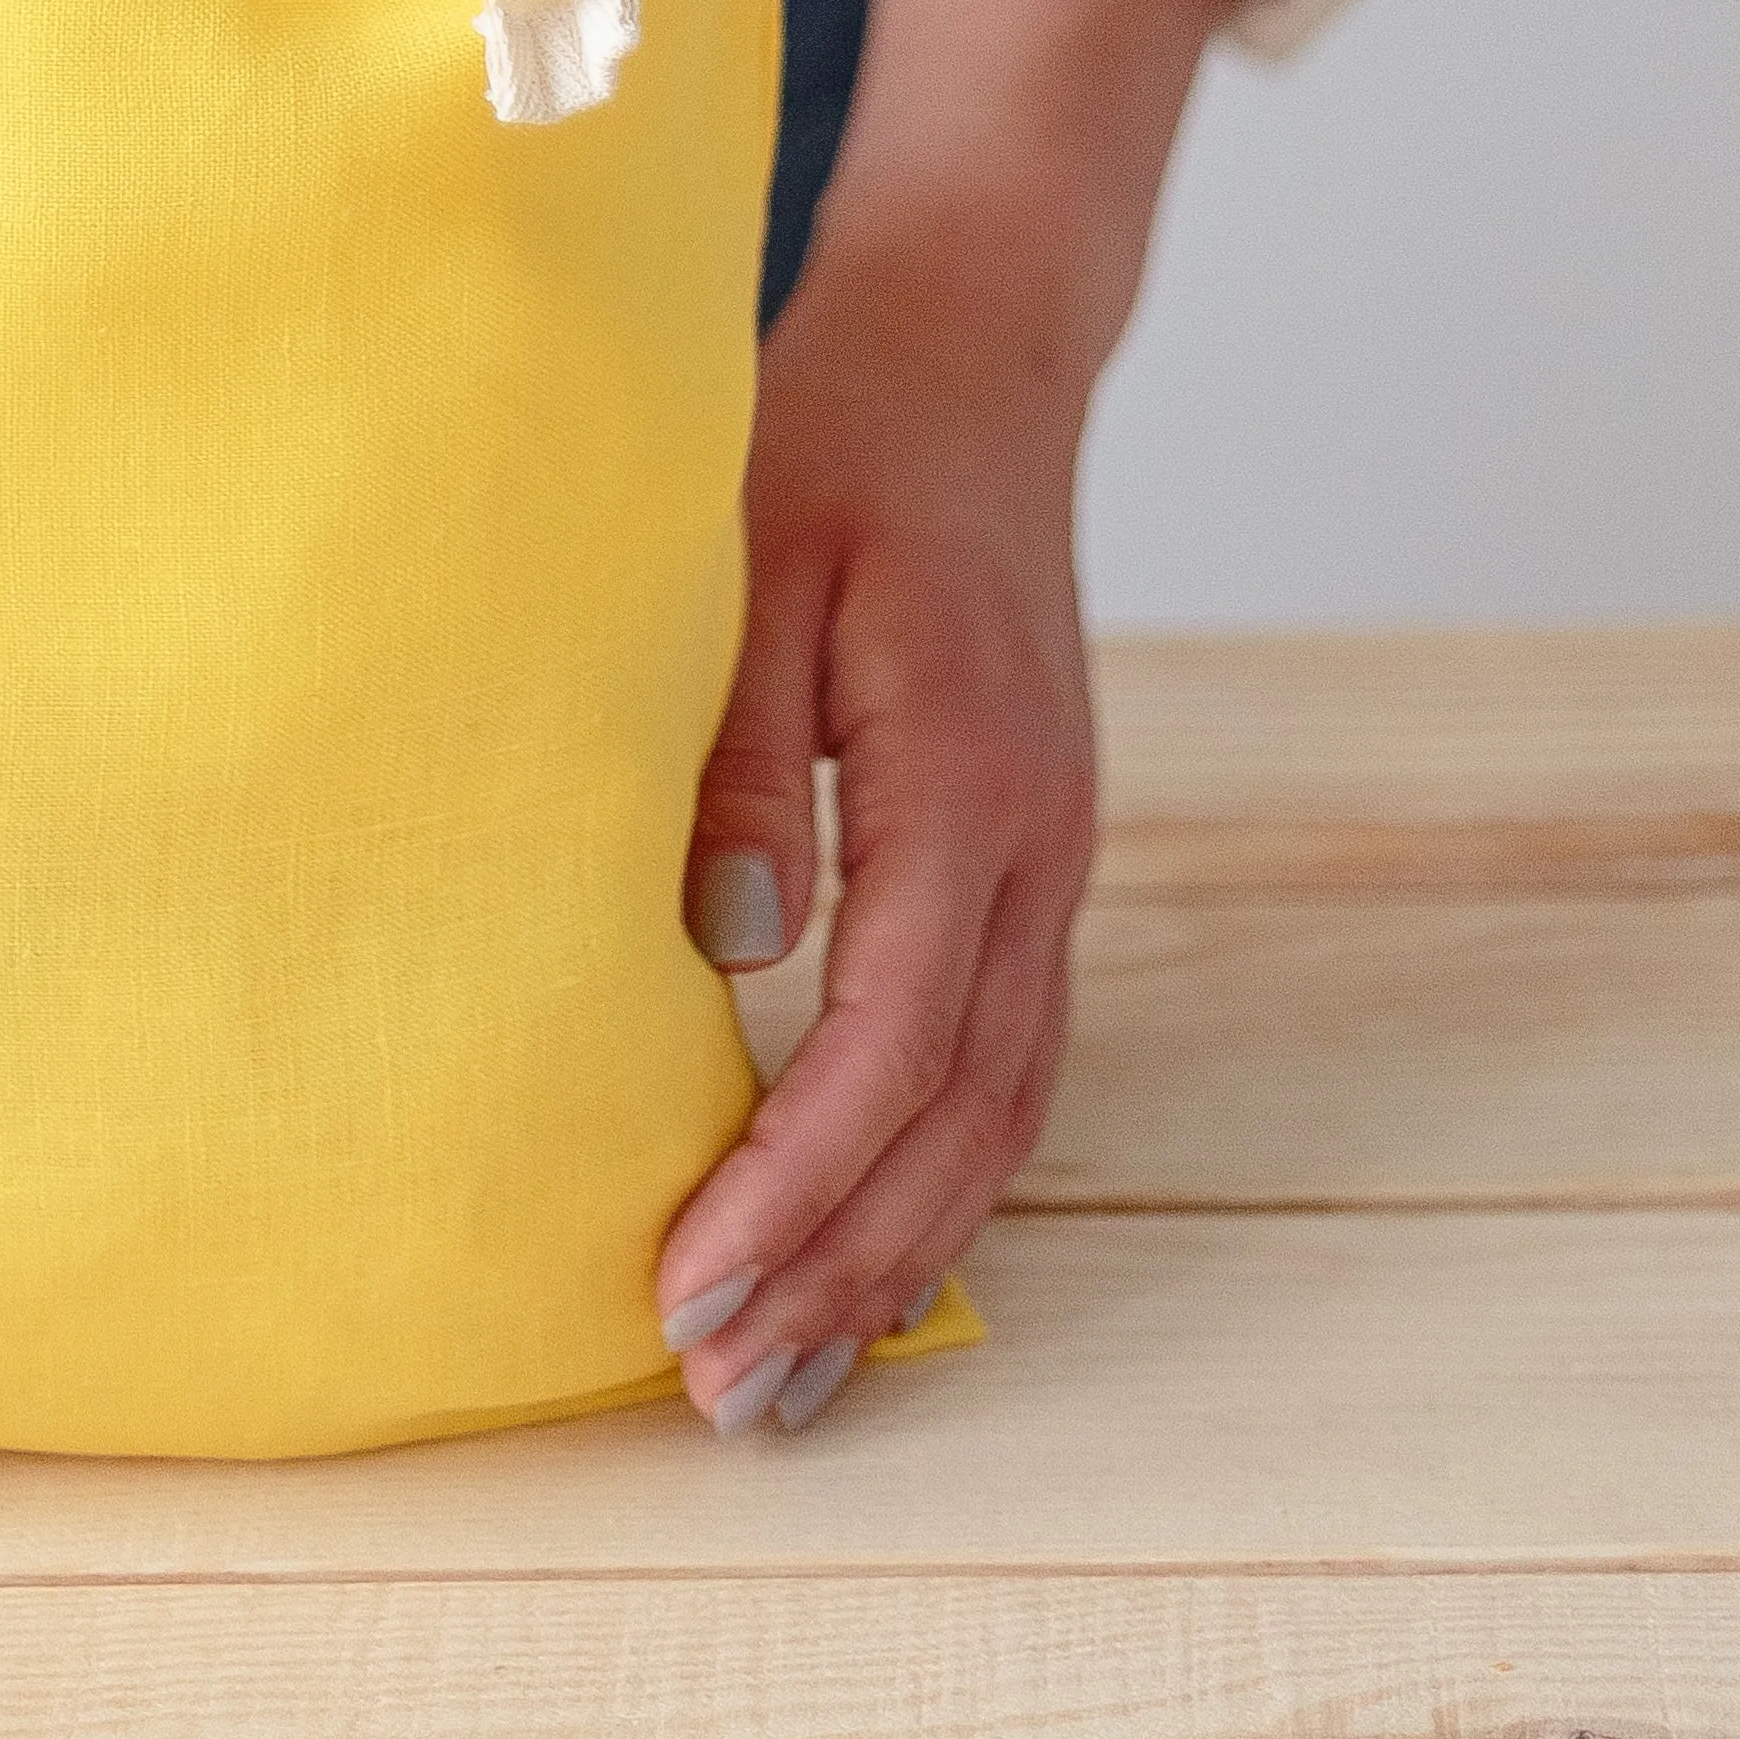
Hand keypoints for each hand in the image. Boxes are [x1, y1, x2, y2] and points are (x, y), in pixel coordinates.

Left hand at [649, 0, 1245, 1436]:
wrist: (974, 341)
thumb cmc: (843, 435)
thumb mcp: (756, 564)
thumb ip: (739, 753)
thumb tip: (725, 950)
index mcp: (972, 780)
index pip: (892, 1040)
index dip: (794, 1183)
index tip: (688, 1284)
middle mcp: (1038, 846)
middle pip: (962, 1121)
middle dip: (845, 1272)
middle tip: (723, 1397)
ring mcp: (1051, 860)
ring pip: (1001, 1115)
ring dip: (898, 1255)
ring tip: (785, 1378)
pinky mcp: (1030, 857)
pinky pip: (1002, 1058)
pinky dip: (936, 1174)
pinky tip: (861, 1246)